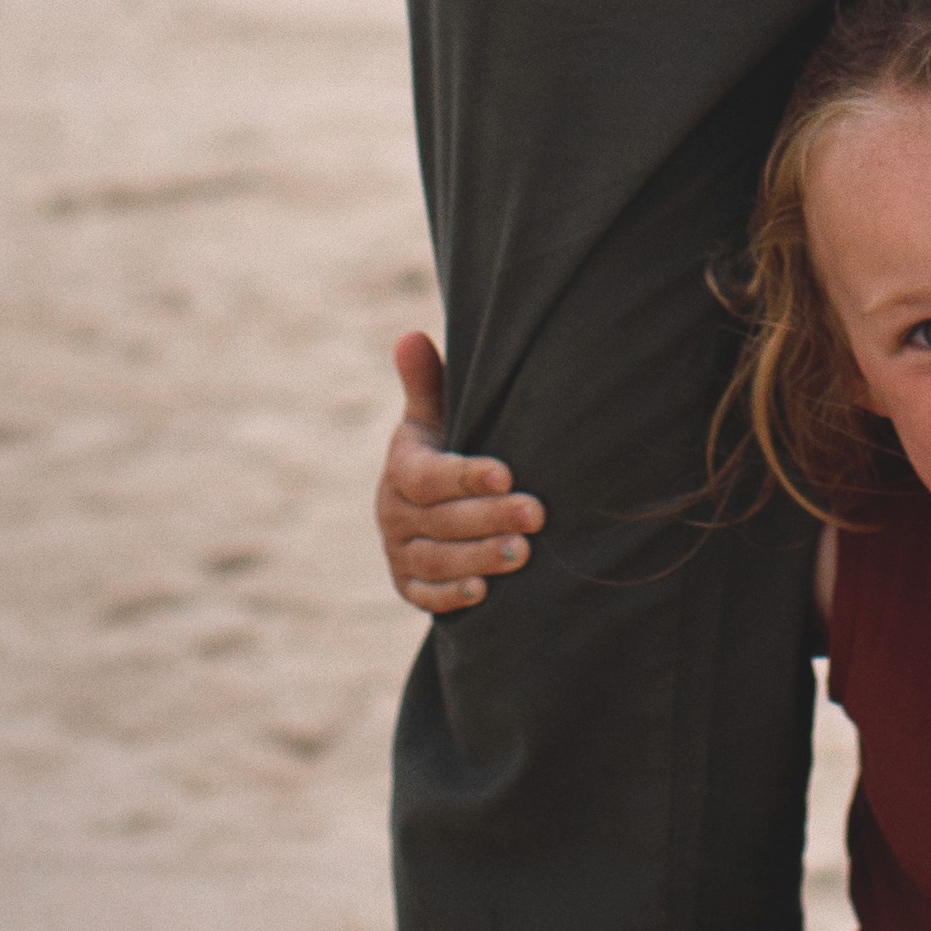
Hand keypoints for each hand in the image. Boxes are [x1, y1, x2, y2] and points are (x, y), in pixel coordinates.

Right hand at [380, 329, 542, 616]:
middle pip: (440, 520)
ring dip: (479, 557)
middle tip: (536, 513)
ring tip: (523, 553)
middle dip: (489, 517)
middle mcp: (394, 512)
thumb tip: (411, 335)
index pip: (429, 476)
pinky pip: (424, 595)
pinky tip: (484, 592)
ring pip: (436, 559)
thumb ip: (427, 382)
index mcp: (402, 468)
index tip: (507, 473)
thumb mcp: (433, 417)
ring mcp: (399, 552)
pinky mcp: (407, 585)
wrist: (423, 507)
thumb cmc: (444, 449)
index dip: (465, 476)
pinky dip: (451, 595)